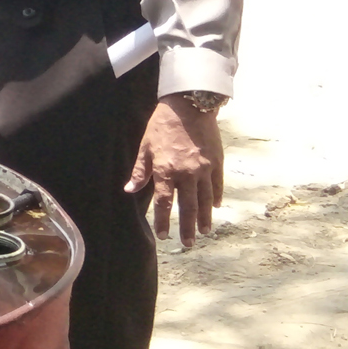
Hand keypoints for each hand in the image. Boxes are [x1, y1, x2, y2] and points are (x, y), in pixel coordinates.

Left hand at [125, 96, 224, 246]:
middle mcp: (186, 174)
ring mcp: (204, 169)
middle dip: (187, 227)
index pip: (164, 202)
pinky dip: (216, 197)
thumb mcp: (146, 146)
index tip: (164, 235)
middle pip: (188, 207)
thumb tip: (130, 190)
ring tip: (205, 232)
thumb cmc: (162, 125)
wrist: (189, 105)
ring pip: (205, 199)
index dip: (164, 220)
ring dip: (205, 217)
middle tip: (189, 244)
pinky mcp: (217, 162)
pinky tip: (216, 207)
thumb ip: (140, 171)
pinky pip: (218, 185)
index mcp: (166, 170)